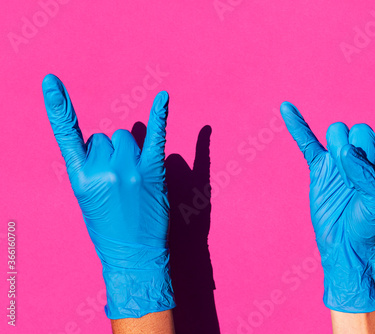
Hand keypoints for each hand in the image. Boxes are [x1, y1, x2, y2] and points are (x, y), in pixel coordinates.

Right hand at [42, 74, 174, 318]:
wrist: (133, 254)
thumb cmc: (108, 228)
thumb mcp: (88, 198)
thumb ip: (92, 167)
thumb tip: (111, 142)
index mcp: (81, 177)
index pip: (67, 134)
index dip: (58, 106)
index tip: (51, 80)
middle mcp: (104, 169)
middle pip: (106, 137)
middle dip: (111, 153)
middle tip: (119, 181)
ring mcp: (130, 169)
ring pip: (127, 137)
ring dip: (130, 151)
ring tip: (134, 179)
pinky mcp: (153, 171)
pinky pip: (157, 136)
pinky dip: (160, 116)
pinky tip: (164, 96)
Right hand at [280, 73, 374, 312]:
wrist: (345, 245)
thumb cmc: (371, 226)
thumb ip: (366, 173)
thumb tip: (344, 150)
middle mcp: (365, 154)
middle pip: (360, 128)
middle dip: (358, 149)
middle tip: (358, 178)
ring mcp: (340, 159)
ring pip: (337, 131)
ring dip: (338, 150)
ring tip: (342, 178)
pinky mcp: (319, 168)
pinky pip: (306, 141)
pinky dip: (297, 126)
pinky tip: (286, 108)